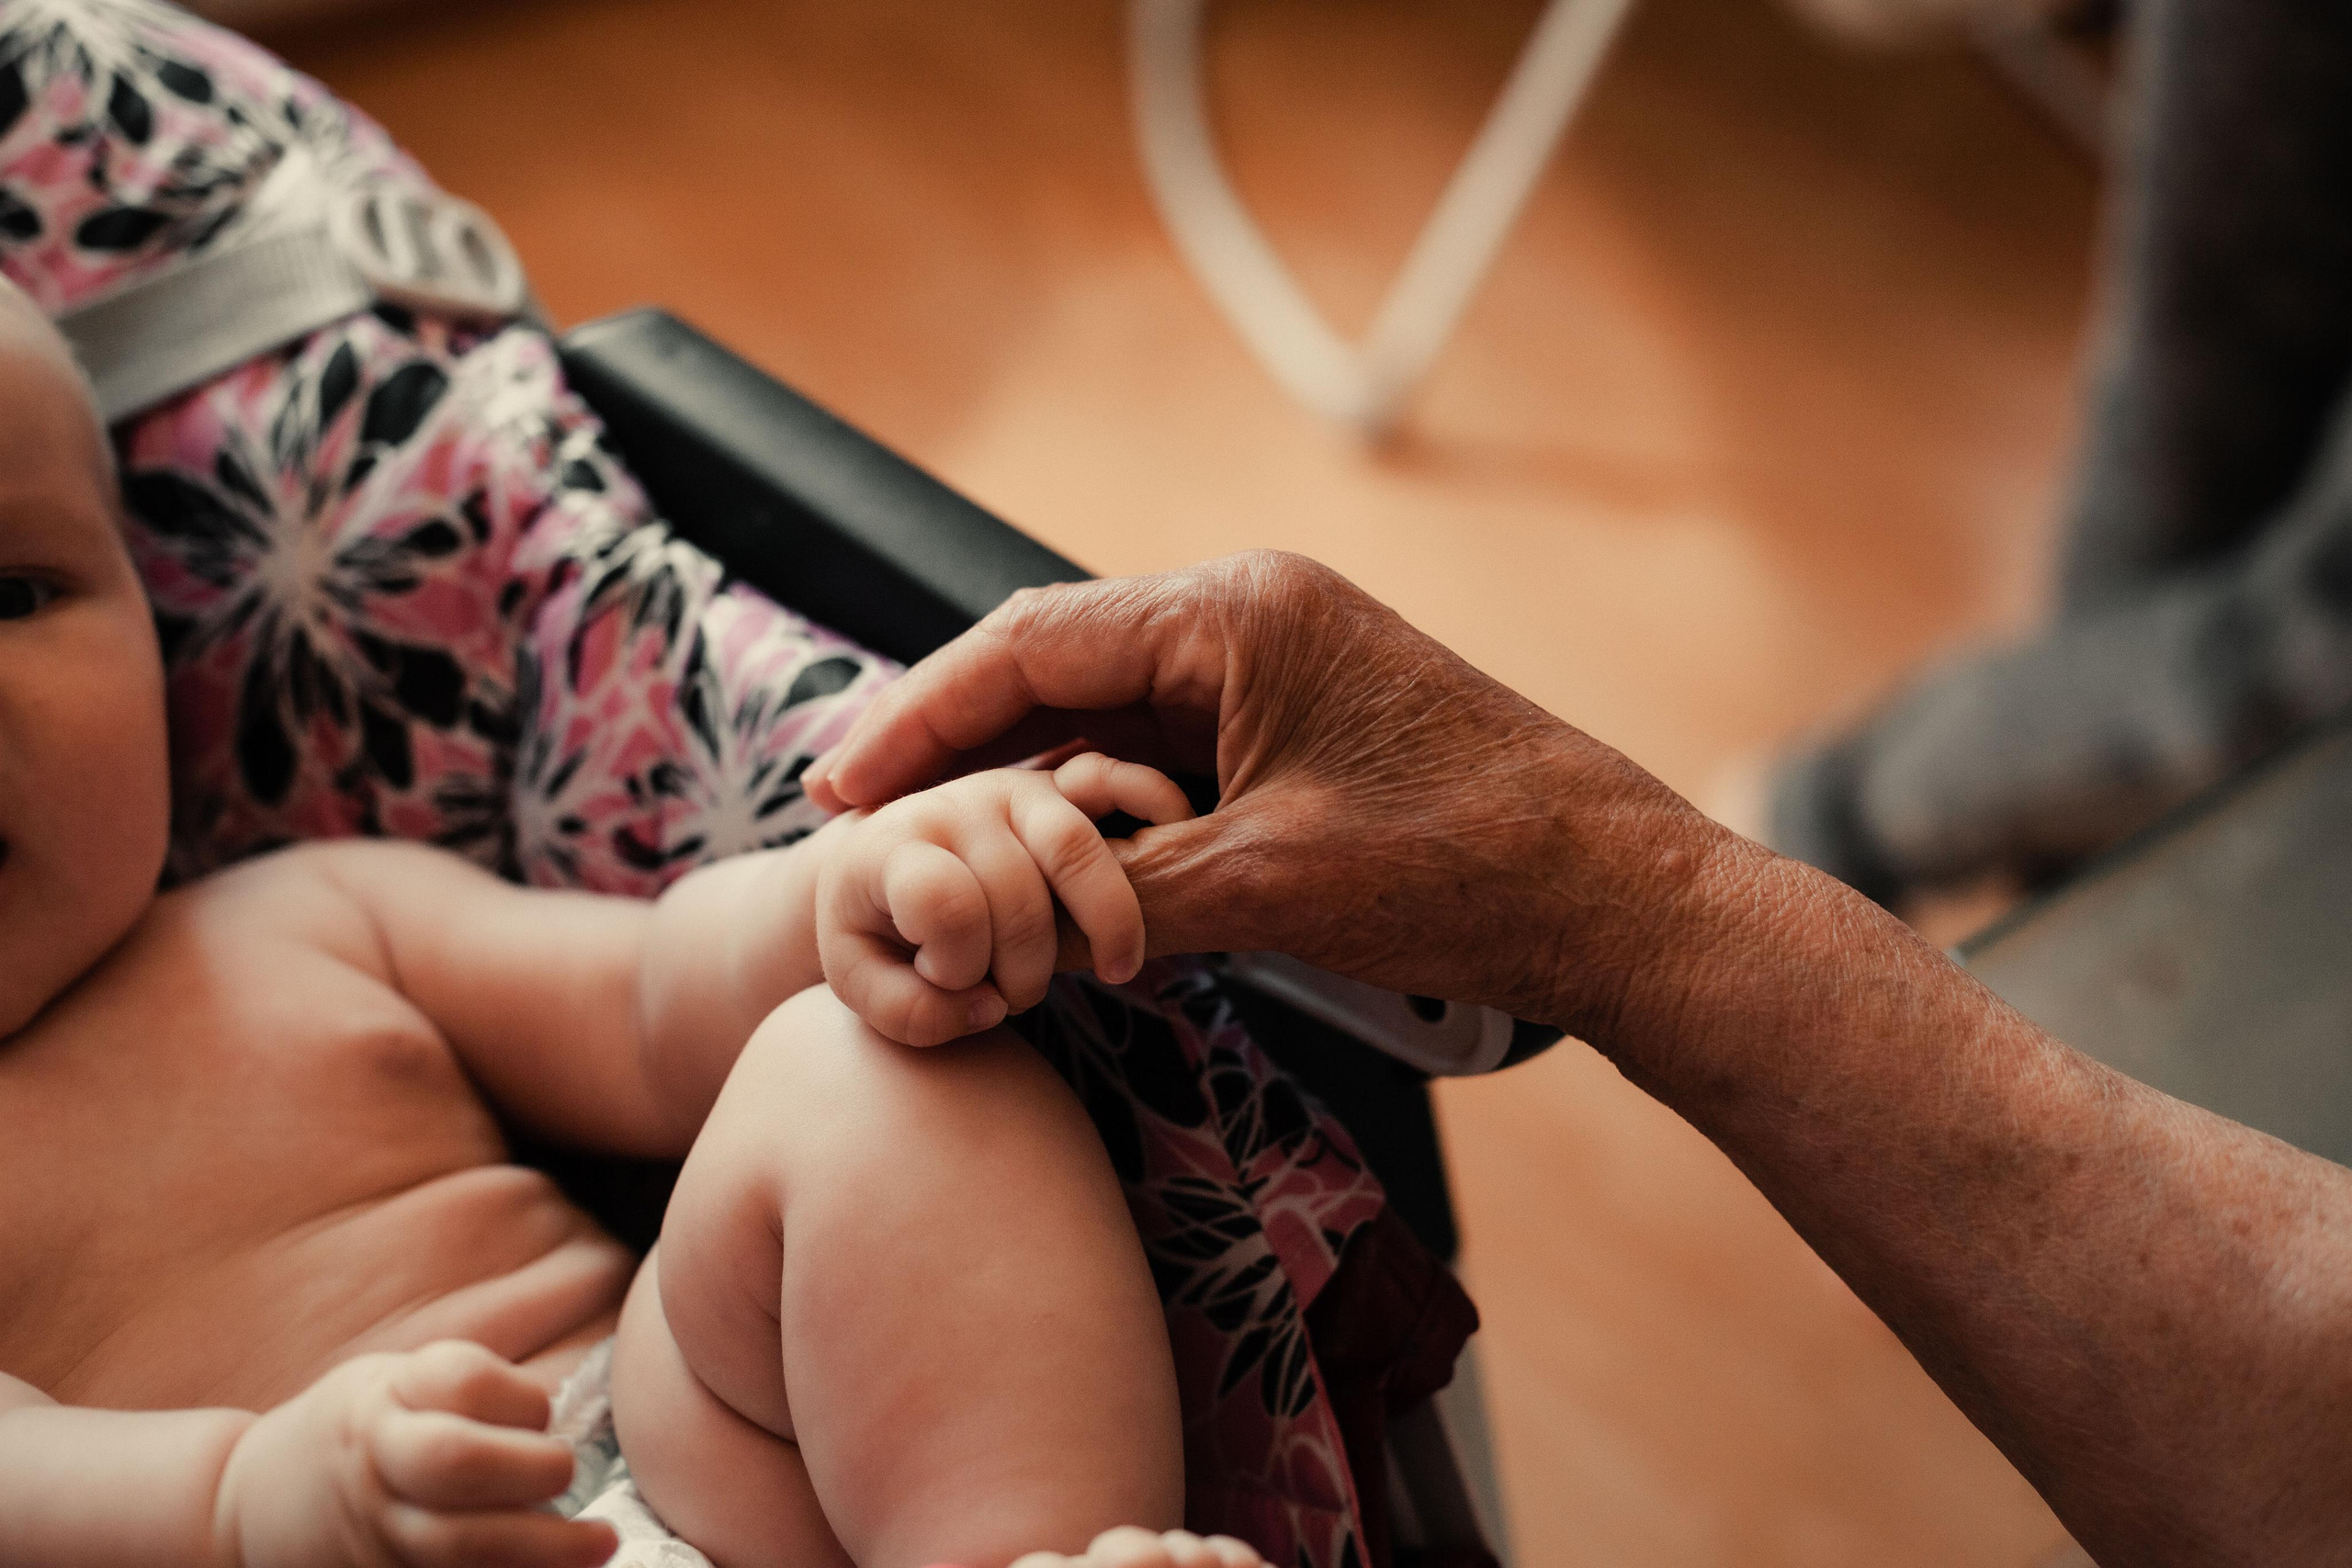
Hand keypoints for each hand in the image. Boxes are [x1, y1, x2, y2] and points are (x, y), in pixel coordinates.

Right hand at [214, 1340, 613, 1567]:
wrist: (250, 1512)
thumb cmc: (355, 1434)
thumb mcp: (391, 1383)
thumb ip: (465, 1390)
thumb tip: (563, 1417)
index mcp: (381, 1402)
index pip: (461, 1380)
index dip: (518, 1396)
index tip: (543, 1411)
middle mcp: (377, 1468)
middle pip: (457, 1460)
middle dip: (532, 1467)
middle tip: (568, 1473)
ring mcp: (377, 1536)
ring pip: (461, 1545)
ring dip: (545, 1548)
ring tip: (599, 1544)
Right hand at [804, 551, 1726, 1032]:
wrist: (1614, 895)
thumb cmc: (1460, 870)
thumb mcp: (1264, 885)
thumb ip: (1120, 886)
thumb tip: (1013, 911)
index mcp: (1232, 613)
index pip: (1029, 643)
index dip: (919, 716)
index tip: (839, 784)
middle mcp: (1248, 616)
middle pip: (1056, 664)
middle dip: (957, 742)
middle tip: (856, 815)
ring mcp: (1279, 668)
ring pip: (1109, 713)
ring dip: (1027, 776)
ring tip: (936, 845)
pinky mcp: (1304, 724)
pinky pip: (1169, 749)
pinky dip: (1101, 801)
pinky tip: (1052, 855)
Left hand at [816, 752, 1195, 1044]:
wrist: (882, 864)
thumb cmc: (875, 932)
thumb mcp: (861, 986)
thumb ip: (910, 1015)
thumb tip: (988, 1008)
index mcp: (893, 846)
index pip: (943, 902)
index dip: (956, 965)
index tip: (945, 982)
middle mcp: (957, 804)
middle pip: (1017, 893)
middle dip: (1025, 971)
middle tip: (1012, 998)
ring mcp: (1016, 789)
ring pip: (1075, 848)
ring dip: (1104, 926)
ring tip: (1113, 970)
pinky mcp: (1064, 784)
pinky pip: (1120, 779)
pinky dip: (1154, 810)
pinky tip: (1166, 872)